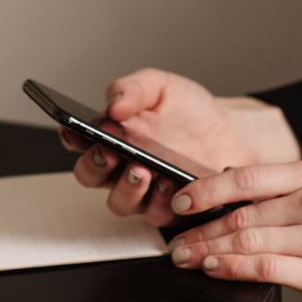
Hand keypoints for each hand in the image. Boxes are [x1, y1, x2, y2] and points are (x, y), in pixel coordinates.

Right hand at [62, 69, 299, 226]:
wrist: (230, 134)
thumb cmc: (191, 112)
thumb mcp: (163, 87)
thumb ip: (134, 89)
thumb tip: (113, 101)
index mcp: (112, 135)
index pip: (79, 138)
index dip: (71, 136)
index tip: (75, 130)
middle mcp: (121, 166)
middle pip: (89, 174)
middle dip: (94, 166)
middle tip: (108, 153)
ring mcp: (143, 191)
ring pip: (119, 202)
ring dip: (127, 189)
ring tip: (143, 171)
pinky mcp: (169, 209)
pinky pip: (156, 214)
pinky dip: (162, 201)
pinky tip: (172, 182)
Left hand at [167, 160, 301, 301]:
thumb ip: (286, 188)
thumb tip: (232, 183)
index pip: (245, 177)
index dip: (206, 188)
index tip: (181, 200)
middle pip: (240, 212)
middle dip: (199, 227)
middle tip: (172, 238)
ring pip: (248, 239)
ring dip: (208, 249)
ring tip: (184, 256)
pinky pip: (267, 268)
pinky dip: (234, 267)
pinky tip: (215, 268)